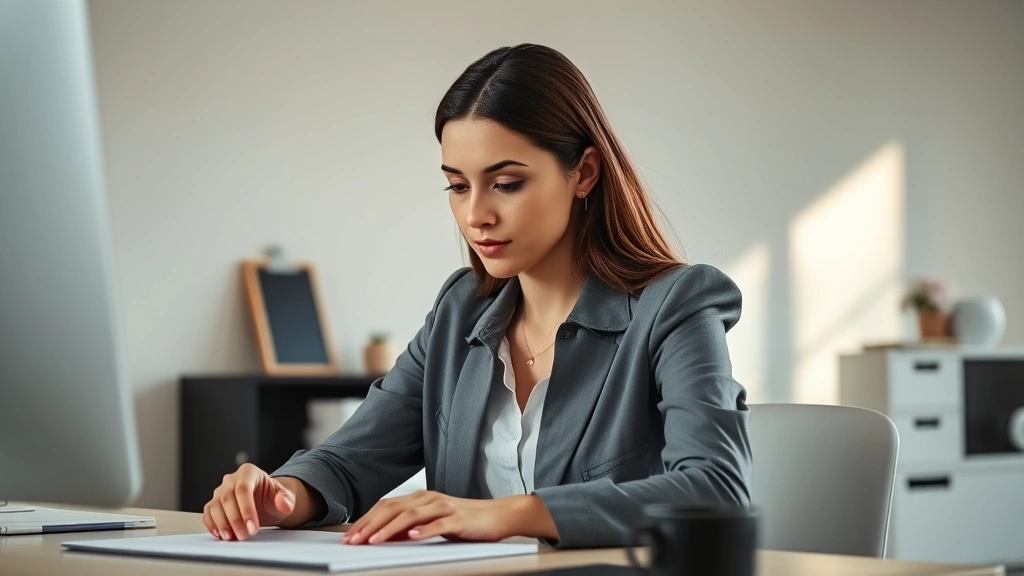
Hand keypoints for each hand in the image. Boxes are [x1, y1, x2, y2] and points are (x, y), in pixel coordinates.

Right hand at [202, 463, 296, 540]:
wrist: (266, 504)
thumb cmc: (273, 498)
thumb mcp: (285, 497)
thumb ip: (286, 499)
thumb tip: (283, 503)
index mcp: (249, 472)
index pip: (243, 489)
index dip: (247, 509)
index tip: (253, 527)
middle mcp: (232, 479)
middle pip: (227, 498)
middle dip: (235, 519)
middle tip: (244, 535)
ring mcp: (221, 490)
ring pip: (215, 506)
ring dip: (222, 524)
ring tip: (232, 538)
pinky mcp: (214, 503)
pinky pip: (208, 512)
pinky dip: (212, 524)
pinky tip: (220, 534)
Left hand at [341, 490, 557, 544]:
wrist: (500, 515)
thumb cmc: (465, 521)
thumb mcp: (433, 523)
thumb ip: (411, 526)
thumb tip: (384, 536)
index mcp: (421, 498)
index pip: (386, 506)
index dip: (366, 520)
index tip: (350, 535)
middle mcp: (429, 498)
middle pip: (393, 509)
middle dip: (369, 525)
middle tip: (353, 540)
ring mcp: (444, 507)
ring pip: (410, 515)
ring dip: (389, 529)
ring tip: (373, 541)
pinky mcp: (459, 519)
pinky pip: (438, 524)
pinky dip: (423, 530)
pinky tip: (412, 537)